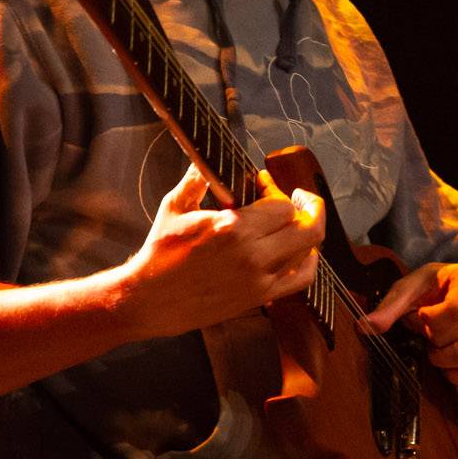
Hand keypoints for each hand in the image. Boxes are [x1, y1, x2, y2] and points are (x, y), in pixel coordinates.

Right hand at [115, 163, 324, 338]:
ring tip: (299, 220)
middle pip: (306, 227)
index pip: (281, 204)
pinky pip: (301, 279)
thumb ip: (196, 180)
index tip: (263, 183)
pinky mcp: (259, 297)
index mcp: (232, 228)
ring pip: (308, 252)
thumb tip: (205, 157)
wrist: (149, 301)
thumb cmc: (159, 255)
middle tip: (299, 197)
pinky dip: (309, 262)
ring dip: (308, 232)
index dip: (277, 189)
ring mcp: (258, 279)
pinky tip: (302, 251)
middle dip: (308, 207)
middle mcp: (252, 255)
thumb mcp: (174, 208)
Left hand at [365, 261, 457, 416]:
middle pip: (453, 335)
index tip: (422, 314)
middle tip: (427, 328)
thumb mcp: (414, 289)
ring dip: (439, 355)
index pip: (457, 310)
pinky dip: (453, 371)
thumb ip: (390, 307)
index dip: (430, 319)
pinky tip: (450, 358)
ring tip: (437, 343)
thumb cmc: (438, 292)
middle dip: (430, 336)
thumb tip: (363, 327)